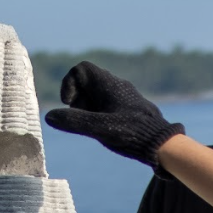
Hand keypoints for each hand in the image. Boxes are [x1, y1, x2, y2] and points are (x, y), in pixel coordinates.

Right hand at [44, 62, 185, 168]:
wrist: (162, 144)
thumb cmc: (132, 133)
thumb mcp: (100, 128)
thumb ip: (75, 122)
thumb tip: (50, 116)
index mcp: (108, 84)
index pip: (81, 69)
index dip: (69, 84)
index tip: (70, 104)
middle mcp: (115, 87)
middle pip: (86, 84)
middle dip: (77, 101)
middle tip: (81, 119)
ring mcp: (121, 98)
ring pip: (95, 97)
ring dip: (87, 112)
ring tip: (94, 128)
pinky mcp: (127, 110)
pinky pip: (105, 107)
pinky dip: (98, 117)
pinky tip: (106, 132)